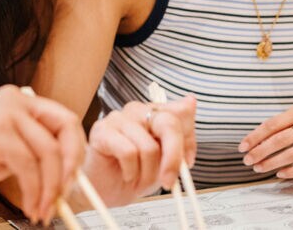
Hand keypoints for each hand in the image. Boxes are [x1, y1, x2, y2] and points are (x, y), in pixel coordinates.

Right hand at [0, 85, 85, 221]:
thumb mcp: (3, 152)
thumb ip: (31, 155)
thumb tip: (65, 178)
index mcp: (19, 100)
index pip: (66, 120)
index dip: (76, 152)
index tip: (73, 181)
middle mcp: (15, 100)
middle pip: (66, 130)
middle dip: (71, 168)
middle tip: (65, 197)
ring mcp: (5, 113)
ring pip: (48, 154)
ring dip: (50, 189)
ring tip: (42, 210)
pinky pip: (28, 166)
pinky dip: (33, 191)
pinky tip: (28, 205)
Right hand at [79, 96, 195, 206]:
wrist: (106, 192)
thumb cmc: (136, 173)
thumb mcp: (166, 160)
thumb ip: (179, 135)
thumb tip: (191, 101)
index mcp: (154, 112)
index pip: (181, 113)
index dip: (188, 140)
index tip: (188, 163)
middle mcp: (137, 110)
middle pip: (168, 123)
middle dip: (173, 157)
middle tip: (170, 181)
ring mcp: (118, 118)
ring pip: (148, 146)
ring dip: (148, 173)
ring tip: (140, 180)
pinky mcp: (101, 131)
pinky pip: (128, 153)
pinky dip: (131, 172)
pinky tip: (126, 175)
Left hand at [239, 104, 292, 178]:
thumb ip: (277, 128)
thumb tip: (252, 144)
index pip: (272, 124)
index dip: (255, 136)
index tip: (242, 147)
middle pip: (281, 139)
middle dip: (261, 151)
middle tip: (247, 160)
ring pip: (292, 154)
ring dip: (272, 163)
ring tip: (258, 168)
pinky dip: (291, 171)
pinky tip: (279, 174)